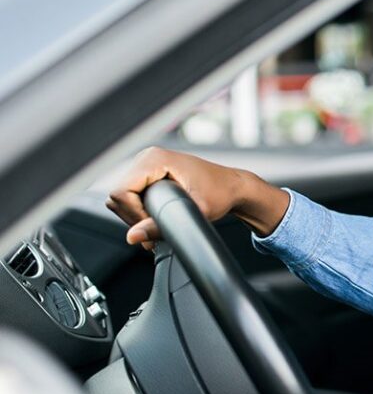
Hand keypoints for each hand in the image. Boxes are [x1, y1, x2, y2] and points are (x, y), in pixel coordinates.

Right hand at [106, 147, 288, 248]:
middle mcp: (148, 157)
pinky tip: (157, 219)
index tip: (153, 227)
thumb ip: (160, 226)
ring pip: (122, 197)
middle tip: (157, 232)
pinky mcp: (149, 172)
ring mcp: (147, 163)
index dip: (133, 215)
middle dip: (134, 218)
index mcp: (155, 159)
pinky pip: (130, 195)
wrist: (233, 186)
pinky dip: (139, 210)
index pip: (120, 192)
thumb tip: (132, 236)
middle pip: (118, 196)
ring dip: (136, 216)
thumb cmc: (220, 194)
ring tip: (159, 227)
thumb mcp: (193, 212)